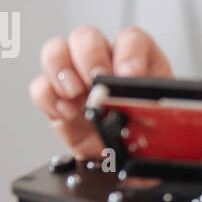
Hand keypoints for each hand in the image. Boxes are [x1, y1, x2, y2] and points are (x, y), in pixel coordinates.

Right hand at [28, 25, 172, 158]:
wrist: (127, 164)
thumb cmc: (145, 138)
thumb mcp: (161, 124)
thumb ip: (153, 112)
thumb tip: (144, 109)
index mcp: (138, 62)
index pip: (131, 39)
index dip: (129, 52)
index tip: (130, 75)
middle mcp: (104, 63)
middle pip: (86, 36)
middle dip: (89, 56)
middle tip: (97, 80)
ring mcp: (76, 78)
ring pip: (57, 49)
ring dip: (61, 68)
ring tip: (75, 92)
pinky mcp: (56, 100)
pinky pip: (40, 86)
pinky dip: (48, 97)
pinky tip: (65, 113)